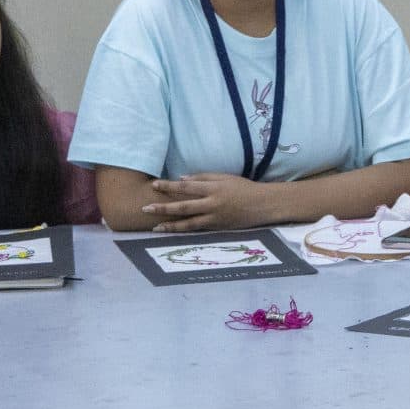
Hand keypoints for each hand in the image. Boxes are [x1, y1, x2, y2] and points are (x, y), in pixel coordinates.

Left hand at [141, 173, 267, 230]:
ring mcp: (215, 218)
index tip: (154, 185)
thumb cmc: (244, 188)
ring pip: (189, 223)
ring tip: (155, 228)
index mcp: (213, 188)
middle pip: (184, 206)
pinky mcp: (218, 228)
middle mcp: (212, 204)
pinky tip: (173, 231)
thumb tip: (181, 180)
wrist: (264, 205)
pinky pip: (198, 230)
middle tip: (146, 208)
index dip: (169, 186)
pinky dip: (184, 230)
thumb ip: (203, 178)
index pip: (186, 187)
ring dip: (171, 225)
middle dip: (163, 208)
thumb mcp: (224, 178)